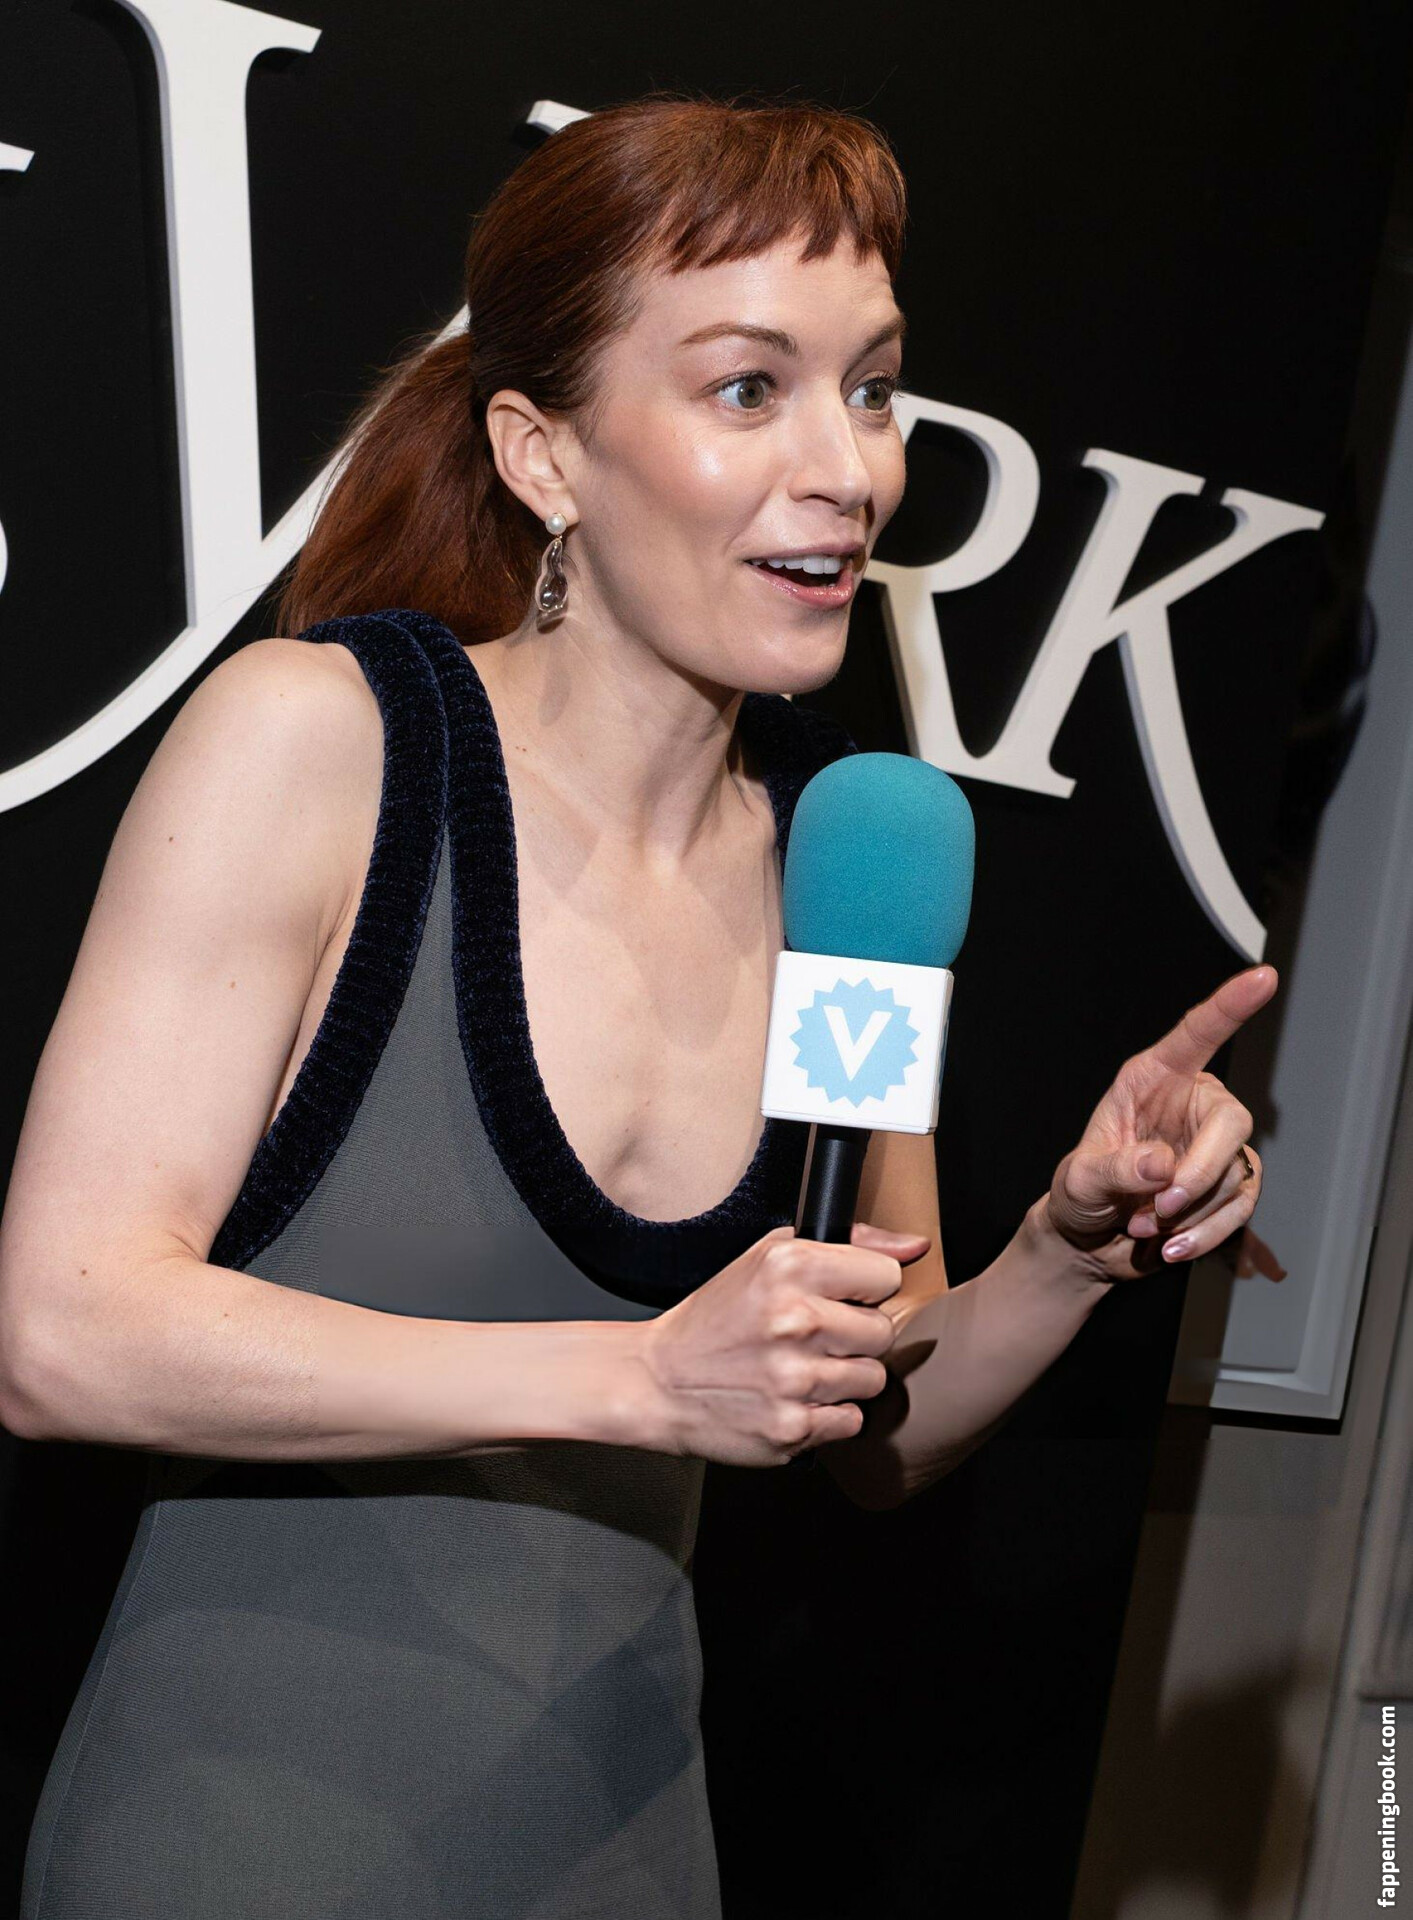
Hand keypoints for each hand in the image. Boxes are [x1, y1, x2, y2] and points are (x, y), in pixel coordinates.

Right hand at [636, 1221, 928, 1466]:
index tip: (838, 1300)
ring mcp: (795, 1378)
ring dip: (844, 1379)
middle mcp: (794, 1319)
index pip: (886, 1277)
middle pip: (885, 1332)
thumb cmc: (716, 1318)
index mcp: (789, 1266)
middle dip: (856, 1337)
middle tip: (814, 1339)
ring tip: (802, 1370)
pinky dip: (829, 1416)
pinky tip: (795, 1400)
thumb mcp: (767, 1257)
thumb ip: (851, 1243)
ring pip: (873, 1379)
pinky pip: (852, 1420)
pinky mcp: (793, 1428)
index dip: (864, 1290)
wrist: (659, 1382)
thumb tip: (915, 1247)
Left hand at [1045, 964, 1277, 1283]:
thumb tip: (1164, 1166)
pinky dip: (1207, 1235)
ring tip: (1146, 1227)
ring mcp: (1213, 1148)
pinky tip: (1173, 1248)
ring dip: (1191, 1213)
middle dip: (1201, 1172)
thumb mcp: (1079, 1180)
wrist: (1087, 1243)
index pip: (1196, 1035)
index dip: (1230, 1005)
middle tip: (1163, 1207)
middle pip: (1231, 1122)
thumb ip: (1115, 1170)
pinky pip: (1240, 1209)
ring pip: (1235, 1174)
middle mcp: (1191, 1106)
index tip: (1263, 977)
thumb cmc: (1079, 1195)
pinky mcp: (1227, 1189)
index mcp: (1152, 1080)